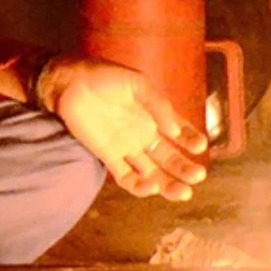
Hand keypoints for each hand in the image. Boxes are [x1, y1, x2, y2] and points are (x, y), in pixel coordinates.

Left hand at [37, 55, 214, 200]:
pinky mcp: (109, 157)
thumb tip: (176, 132)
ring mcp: (127, 148)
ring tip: (184, 193)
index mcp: (154, 115)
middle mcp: (144, 134)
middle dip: (185, 169)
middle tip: (198, 177)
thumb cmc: (105, 77)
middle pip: (170, 159)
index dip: (192, 140)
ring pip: (153, 173)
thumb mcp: (137, 84)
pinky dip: (141, 186)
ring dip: (169, 185)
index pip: (180, 133)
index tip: (200, 146)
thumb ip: (158, 106)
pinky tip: (152, 186)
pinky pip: (127, 178)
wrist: (71, 82)